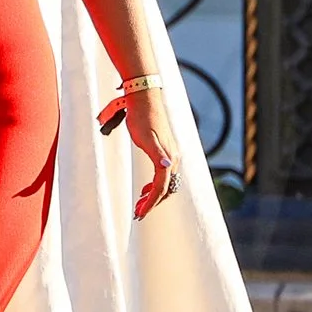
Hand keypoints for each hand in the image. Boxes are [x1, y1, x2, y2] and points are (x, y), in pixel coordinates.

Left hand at [99, 87, 181, 220]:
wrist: (144, 97)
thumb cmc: (141, 117)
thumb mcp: (145, 137)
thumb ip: (158, 154)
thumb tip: (169, 167)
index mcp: (168, 158)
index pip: (161, 188)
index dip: (151, 203)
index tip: (139, 214)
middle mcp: (173, 158)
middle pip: (166, 189)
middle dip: (152, 203)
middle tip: (137, 213)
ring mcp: (171, 154)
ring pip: (166, 183)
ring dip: (154, 196)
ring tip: (140, 204)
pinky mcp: (166, 150)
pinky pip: (164, 175)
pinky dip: (156, 185)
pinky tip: (146, 188)